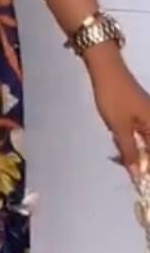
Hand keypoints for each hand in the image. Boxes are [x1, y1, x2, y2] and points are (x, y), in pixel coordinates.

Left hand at [88, 51, 149, 178]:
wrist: (107, 70)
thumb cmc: (114, 98)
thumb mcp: (119, 128)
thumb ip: (129, 152)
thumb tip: (138, 174)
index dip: (148, 169)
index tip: (140, 182)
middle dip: (138, 160)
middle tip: (120, 162)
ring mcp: (148, 117)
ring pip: (144, 142)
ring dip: (131, 150)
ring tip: (117, 154)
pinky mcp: (139, 113)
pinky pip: (138, 133)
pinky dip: (128, 140)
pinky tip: (117, 141)